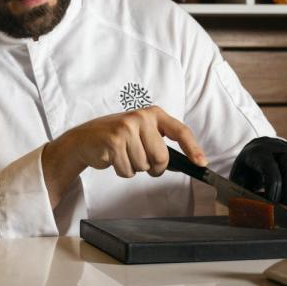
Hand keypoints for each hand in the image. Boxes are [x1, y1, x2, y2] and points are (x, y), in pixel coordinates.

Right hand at [42, 106, 205, 206]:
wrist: (85, 139)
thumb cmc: (117, 137)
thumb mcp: (142, 131)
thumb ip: (161, 141)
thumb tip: (187, 160)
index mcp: (153, 114)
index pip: (180, 131)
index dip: (192, 148)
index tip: (201, 162)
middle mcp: (141, 117)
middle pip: (162, 157)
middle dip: (153, 166)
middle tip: (139, 159)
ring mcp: (127, 128)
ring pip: (144, 166)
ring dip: (134, 168)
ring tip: (123, 155)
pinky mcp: (114, 142)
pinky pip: (128, 170)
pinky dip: (122, 171)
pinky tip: (114, 158)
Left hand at [229, 136, 286, 203]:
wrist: (256, 154)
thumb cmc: (246, 172)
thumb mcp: (238, 181)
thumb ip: (243, 195)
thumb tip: (257, 212)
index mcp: (258, 152)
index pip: (270, 167)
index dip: (273, 188)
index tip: (272, 204)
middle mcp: (278, 148)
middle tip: (284, 204)